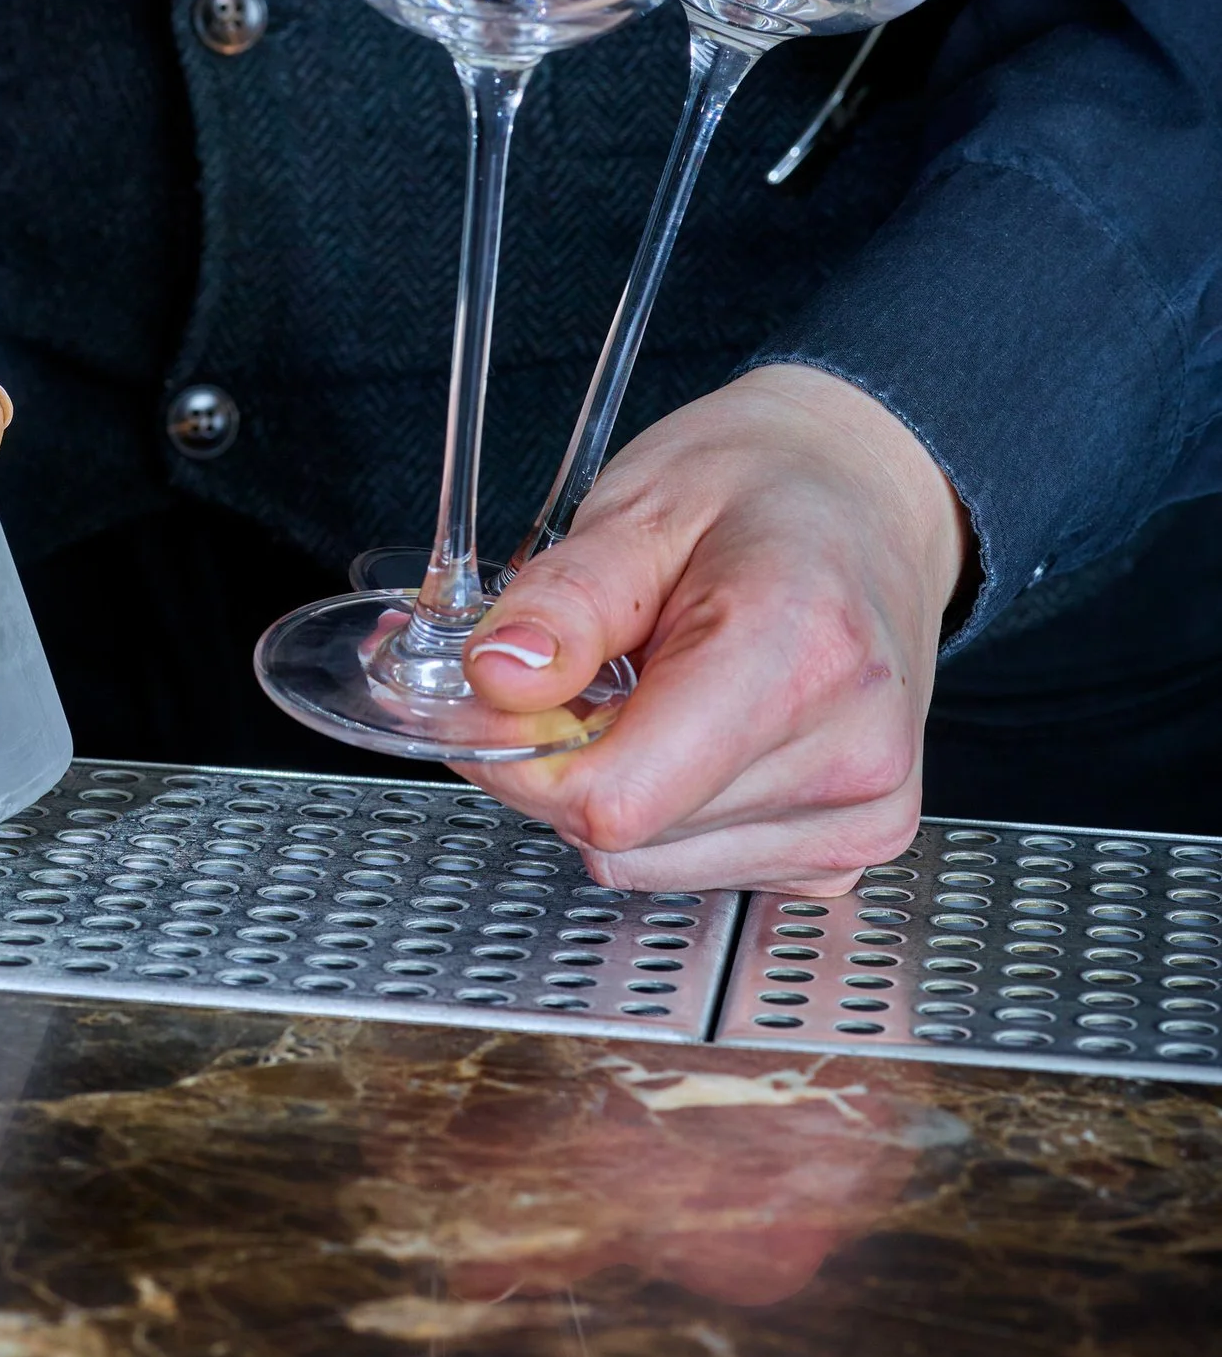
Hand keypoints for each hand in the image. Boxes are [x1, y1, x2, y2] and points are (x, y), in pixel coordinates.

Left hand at [458, 365, 972, 894]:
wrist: (863, 496)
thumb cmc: (765, 486)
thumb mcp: (641, 505)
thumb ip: (563, 601)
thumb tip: (495, 681)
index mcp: (800, 653)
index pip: (617, 797)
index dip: (520, 758)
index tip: (492, 696)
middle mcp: (851, 751)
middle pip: (630, 832)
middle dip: (564, 762)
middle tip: (578, 666)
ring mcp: (862, 812)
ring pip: (656, 863)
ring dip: (616, 787)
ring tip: (652, 686)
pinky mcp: (851, 849)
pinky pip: (703, 870)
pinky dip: (666, 811)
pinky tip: (693, 731)